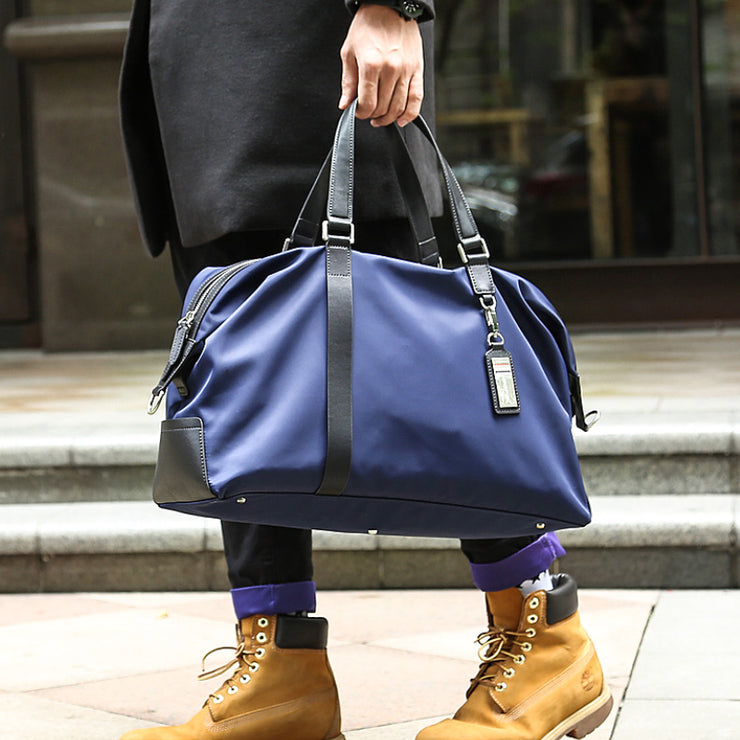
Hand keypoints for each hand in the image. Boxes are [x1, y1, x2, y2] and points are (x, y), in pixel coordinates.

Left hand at [339, 4, 423, 126]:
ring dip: (388, 118)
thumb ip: (348, 81)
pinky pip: (416, 99)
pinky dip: (410, 114)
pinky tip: (401, 120)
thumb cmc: (367, 27)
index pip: (367, 103)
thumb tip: (345, 105)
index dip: (361, 113)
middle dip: (373, 115)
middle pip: (383, 108)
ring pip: (398, 107)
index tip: (358, 111)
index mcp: (371, 65)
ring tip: (380, 117)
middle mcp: (391, 69)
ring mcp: (406, 70)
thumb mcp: (349, 52)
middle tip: (368, 112)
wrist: (389, 7)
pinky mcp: (417, 70)